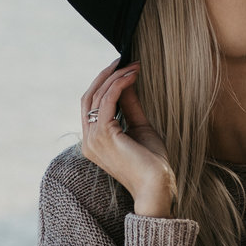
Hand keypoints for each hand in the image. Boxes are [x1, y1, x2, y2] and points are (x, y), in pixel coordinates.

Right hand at [79, 61, 176, 217]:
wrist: (157, 185)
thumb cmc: (152, 163)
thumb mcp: (140, 127)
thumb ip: (129, 106)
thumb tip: (126, 82)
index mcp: (93, 141)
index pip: (91, 104)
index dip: (103, 83)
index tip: (121, 68)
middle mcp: (88, 140)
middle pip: (89, 97)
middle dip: (106, 75)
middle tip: (123, 60)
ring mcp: (93, 139)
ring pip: (97, 96)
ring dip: (116, 77)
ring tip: (133, 66)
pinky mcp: (104, 136)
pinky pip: (107, 101)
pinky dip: (119, 85)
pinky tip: (132, 76)